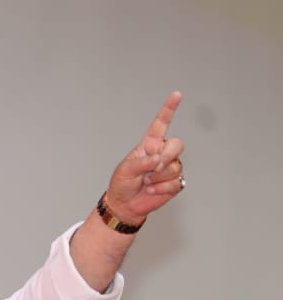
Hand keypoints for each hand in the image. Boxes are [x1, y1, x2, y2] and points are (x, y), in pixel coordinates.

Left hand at [103, 91, 185, 225]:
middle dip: (166, 156)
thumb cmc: (122, 184)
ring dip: (157, 177)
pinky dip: (160, 189)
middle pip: (177, 145)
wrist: (125, 204)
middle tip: (153, 167)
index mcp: (149, 145)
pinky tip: (151, 190)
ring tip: (146, 182)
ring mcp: (170, 167)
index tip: (176, 95)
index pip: (161, 124)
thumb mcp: (125, 169)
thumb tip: (158, 160)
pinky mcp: (175, 182)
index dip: (169, 109)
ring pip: (175, 166)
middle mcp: (162, 153)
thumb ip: (142, 162)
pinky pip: (175, 182)